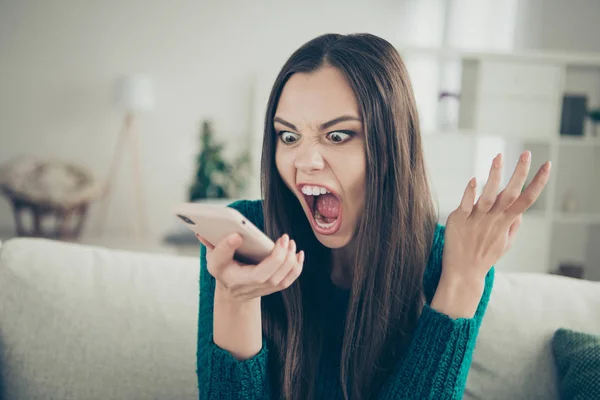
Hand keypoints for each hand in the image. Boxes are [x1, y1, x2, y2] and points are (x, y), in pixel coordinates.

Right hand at [197, 233, 303, 303]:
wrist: (232, 292)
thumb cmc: (224, 268)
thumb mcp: (214, 255)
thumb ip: (211, 242)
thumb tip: (203, 229)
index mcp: (221, 271)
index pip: (221, 259)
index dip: (226, 247)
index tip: (236, 235)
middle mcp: (240, 284)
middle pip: (260, 276)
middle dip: (276, 257)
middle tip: (284, 238)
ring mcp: (257, 290)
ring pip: (277, 280)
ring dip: (289, 261)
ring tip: (291, 243)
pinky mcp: (270, 289)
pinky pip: (287, 281)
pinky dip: (296, 268)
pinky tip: (299, 254)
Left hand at [443, 151, 550, 281]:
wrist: (462, 273)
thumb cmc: (484, 256)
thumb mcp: (505, 244)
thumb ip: (513, 226)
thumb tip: (521, 210)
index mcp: (506, 223)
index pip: (527, 200)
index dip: (538, 182)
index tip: (547, 165)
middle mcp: (493, 220)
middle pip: (510, 194)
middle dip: (520, 173)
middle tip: (527, 153)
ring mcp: (476, 220)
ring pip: (488, 196)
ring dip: (494, 176)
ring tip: (499, 157)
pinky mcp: (458, 220)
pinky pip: (465, 204)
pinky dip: (470, 192)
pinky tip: (474, 180)